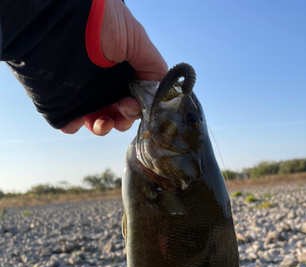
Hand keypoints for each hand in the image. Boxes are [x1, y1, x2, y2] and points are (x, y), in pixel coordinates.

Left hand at [62, 0, 166, 135]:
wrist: (63, 17)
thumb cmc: (102, 22)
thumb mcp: (138, 40)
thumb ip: (154, 69)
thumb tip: (162, 95)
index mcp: (122, 73)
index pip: (134, 100)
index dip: (138, 109)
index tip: (135, 105)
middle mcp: (103, 83)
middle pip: (117, 114)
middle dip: (123, 120)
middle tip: (122, 110)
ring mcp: (82, 92)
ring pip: (96, 121)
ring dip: (103, 128)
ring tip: (102, 123)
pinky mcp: (60, 98)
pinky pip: (68, 121)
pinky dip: (74, 126)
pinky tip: (79, 121)